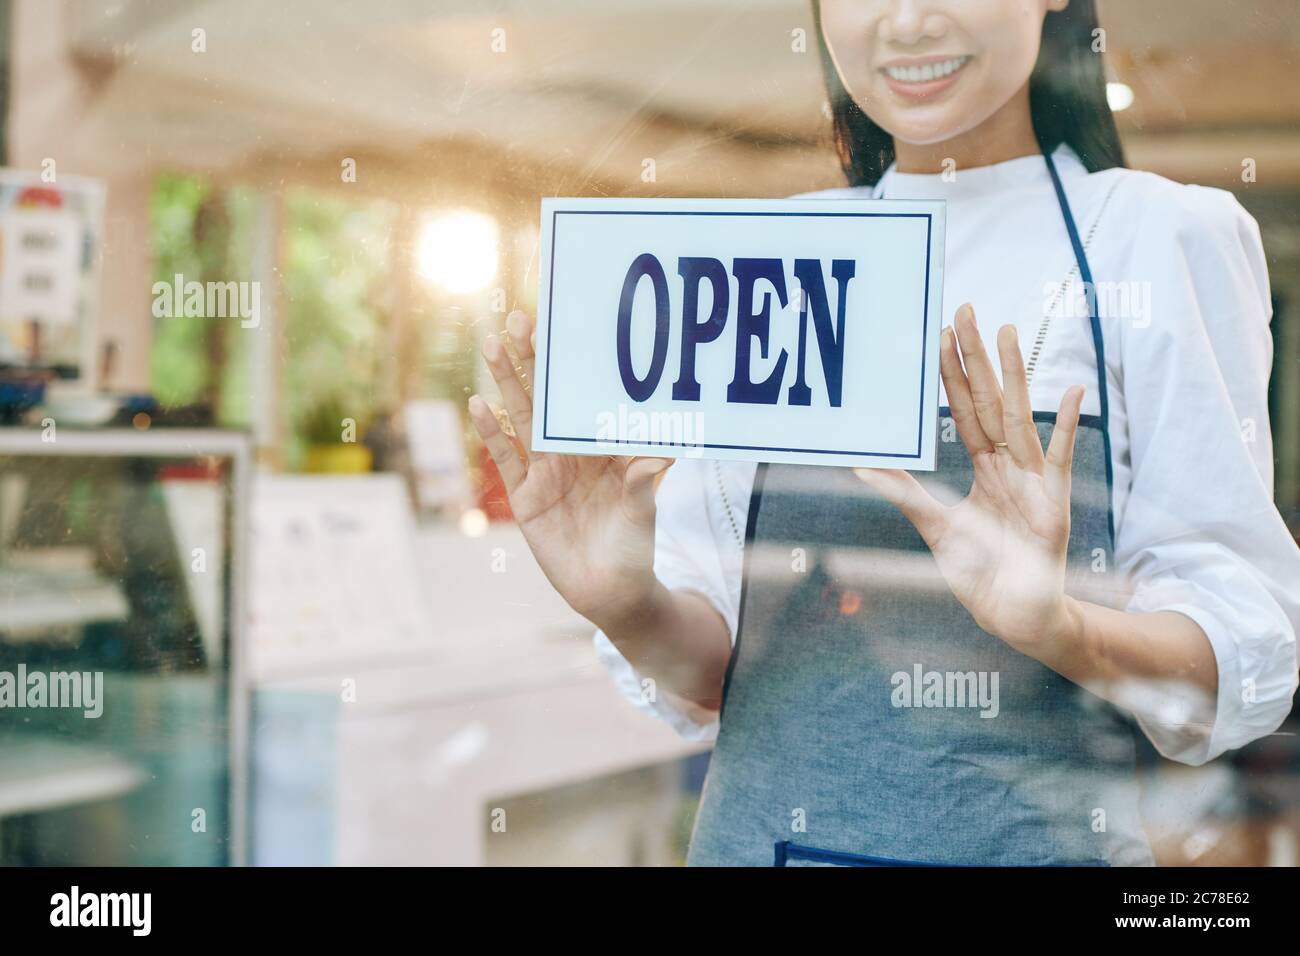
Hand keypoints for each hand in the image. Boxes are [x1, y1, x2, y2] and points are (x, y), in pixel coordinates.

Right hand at [467, 310, 671, 628]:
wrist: (610, 593)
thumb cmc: (635, 548)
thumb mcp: (642, 512)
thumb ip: (643, 482)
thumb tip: (661, 454)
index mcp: (604, 446)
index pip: (586, 396)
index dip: (573, 364)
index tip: (561, 328)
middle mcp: (573, 452)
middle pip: (548, 398)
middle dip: (533, 359)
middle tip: (518, 320)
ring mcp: (546, 471)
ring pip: (522, 418)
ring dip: (507, 383)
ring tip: (492, 345)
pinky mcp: (525, 496)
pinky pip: (505, 459)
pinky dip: (491, 434)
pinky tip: (477, 406)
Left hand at [855, 303, 1085, 653]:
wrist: (1014, 615)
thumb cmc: (980, 572)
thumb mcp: (935, 528)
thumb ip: (906, 495)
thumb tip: (863, 466)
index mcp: (982, 468)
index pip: (962, 410)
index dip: (950, 375)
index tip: (939, 335)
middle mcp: (1008, 465)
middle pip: (988, 401)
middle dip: (975, 358)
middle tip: (964, 311)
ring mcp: (1033, 480)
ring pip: (1018, 416)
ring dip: (1013, 374)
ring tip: (1006, 332)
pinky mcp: (1054, 504)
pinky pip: (1062, 458)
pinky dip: (1069, 425)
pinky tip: (1074, 390)